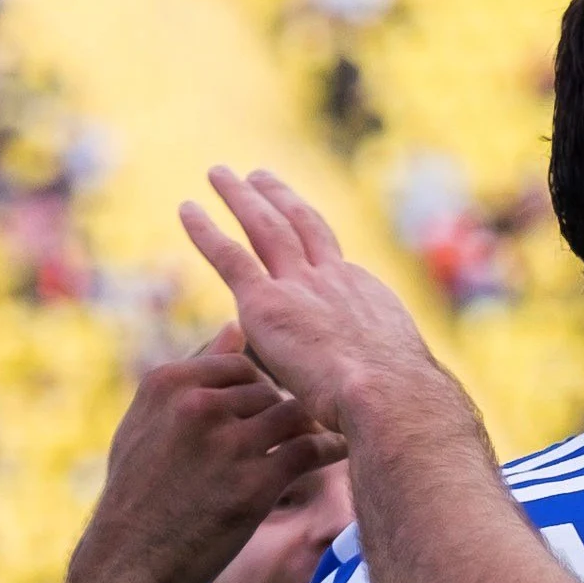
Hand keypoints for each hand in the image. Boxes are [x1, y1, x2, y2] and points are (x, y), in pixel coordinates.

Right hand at [66, 323, 345, 582]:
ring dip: (311, 427)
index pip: (242, 362)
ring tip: (327, 436)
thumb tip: (237, 327)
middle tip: (307, 426)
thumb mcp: (145, 423)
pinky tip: (338, 455)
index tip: (272, 408)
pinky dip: (329, 450)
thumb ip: (190, 372)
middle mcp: (197, 405)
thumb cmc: (137, 494)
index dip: (263, 385)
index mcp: (167, 382)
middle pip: (271, 388)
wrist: (127, 564)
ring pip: (294, 414)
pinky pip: (309, 450)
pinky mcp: (254, 485)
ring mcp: (227, 444)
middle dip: (286, 408)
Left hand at [182, 168, 452, 437]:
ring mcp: (299, 287)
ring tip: (220, 174)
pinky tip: (186, 210)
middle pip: (301, 225)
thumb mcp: (387, 383)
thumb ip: (368, 377)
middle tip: (258, 175)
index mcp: (362, 298)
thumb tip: (365, 403)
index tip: (297, 214)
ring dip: (240, 197)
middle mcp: (333, 280)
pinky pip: (229, 256)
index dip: (312, 231)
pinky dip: (206, 231)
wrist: (389, 397)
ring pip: (265, 227)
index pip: (332, 258)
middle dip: (278, 198)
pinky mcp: (266, 304)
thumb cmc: (396, 408)